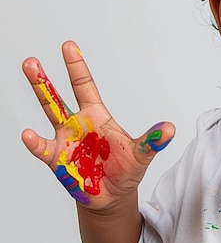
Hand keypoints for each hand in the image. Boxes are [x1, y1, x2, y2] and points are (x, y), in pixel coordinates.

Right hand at [22, 41, 174, 208]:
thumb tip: (170, 129)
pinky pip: (44, 149)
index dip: (76, 67)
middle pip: (58, 96)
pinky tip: (28, 135)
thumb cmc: (125, 169)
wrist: (112, 196)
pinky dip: (36, 143)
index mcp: (97, 116)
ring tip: (27, 78)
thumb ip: (153, 141)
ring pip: (48, 114)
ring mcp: (65, 140)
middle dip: (45, 79)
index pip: (85, 86)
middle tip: (31, 61)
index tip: (68, 46)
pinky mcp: (57, 160)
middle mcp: (77, 124)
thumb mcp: (142, 154)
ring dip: (38, 96)